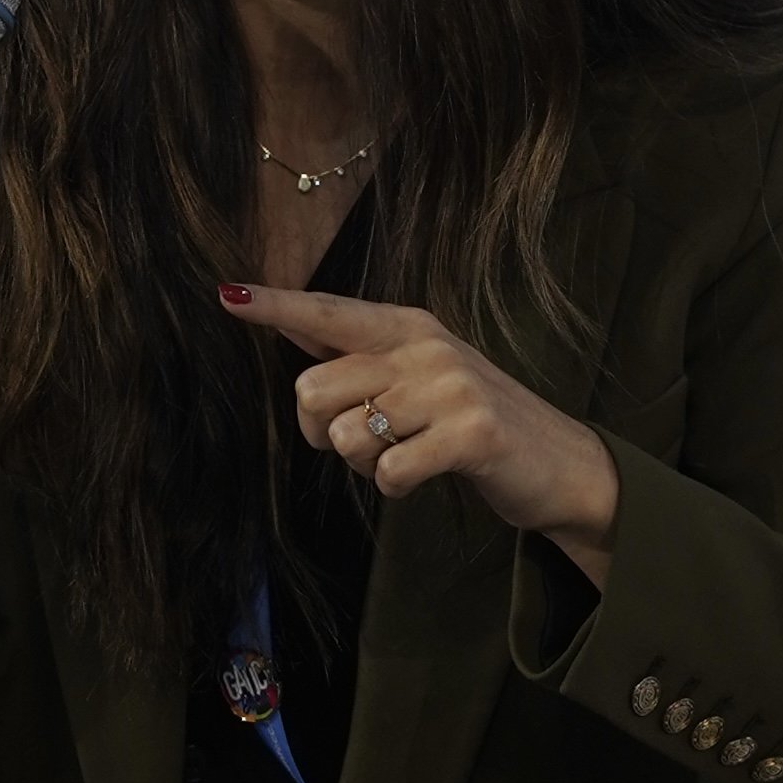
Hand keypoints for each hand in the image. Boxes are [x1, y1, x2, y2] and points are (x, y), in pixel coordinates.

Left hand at [220, 284, 619, 588]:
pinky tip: (424, 476)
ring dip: (364, 464)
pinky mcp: (472, 433)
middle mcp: (426, 346)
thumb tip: (288, 320)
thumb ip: (357, 353)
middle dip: (321, 432)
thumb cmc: (471, 421)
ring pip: (347, 435)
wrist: (557, 463)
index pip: (328, 312)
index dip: (274, 307)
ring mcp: (451, 387)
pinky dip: (395, 486)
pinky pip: (389, 472)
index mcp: (407, 326)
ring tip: (405, 455)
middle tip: (360, 445)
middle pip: (314, 389)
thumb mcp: (418, 373)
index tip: (226, 295)